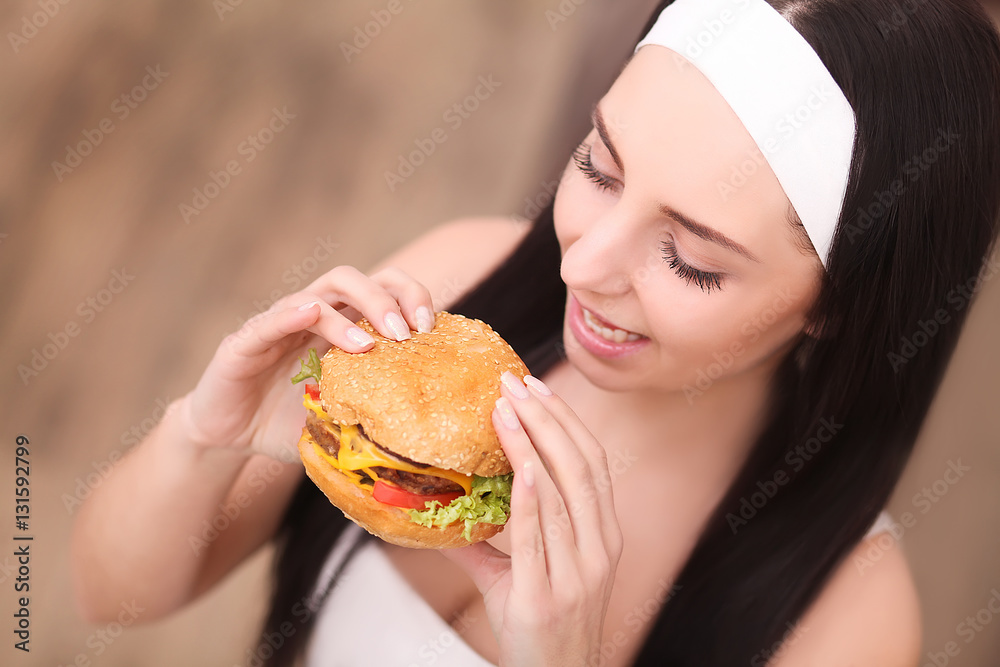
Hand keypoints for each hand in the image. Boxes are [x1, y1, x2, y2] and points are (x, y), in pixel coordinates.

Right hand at [177, 265, 437, 460]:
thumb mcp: (338, 420)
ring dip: (350, 312)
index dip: (409, 297)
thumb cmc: (287, 421)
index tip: (431, 326)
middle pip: (352, 280)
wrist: (229, 437)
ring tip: (370, 343)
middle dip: (386, 298)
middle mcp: (311, 316)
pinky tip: (310, 316)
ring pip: (318, 294)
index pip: (381, 289)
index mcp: (339, 326)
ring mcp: (278, 324)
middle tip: (407, 331)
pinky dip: (292, 314)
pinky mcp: (244, 341)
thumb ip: (372, 418)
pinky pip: (270, 320)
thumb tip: (421, 439)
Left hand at [441, 371, 623, 666]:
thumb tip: (446, 509)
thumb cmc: (541, 628)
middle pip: (581, 466)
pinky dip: (535, 496)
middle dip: (549, 418)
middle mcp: (599, 548)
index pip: (591, 462)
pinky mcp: (549, 595)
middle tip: (514, 382)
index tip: (534, 387)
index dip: (565, 421)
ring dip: (535, 444)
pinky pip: (542, 536)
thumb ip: (492, 540)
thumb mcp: (524, 575)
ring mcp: (579, 572)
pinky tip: (524, 464)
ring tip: (507, 408)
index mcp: (602, 536)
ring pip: (564, 493)